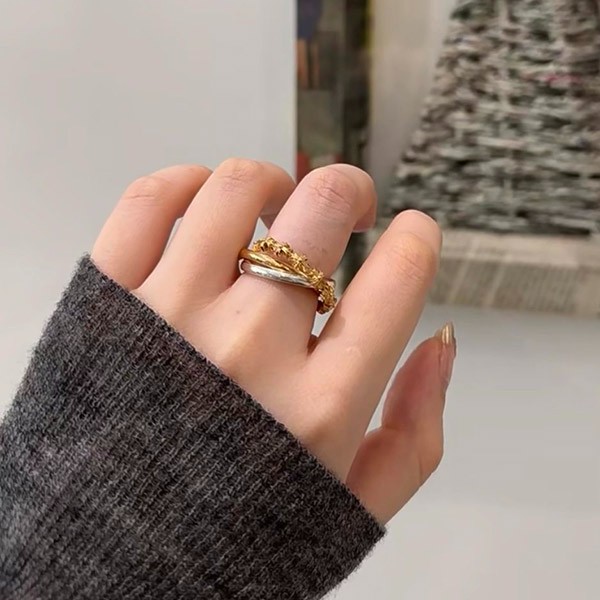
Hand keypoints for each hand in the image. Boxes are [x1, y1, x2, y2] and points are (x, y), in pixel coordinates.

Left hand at [91, 160, 454, 523]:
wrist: (110, 564)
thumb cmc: (232, 538)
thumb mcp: (351, 508)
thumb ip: (415, 430)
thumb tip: (441, 343)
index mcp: (320, 404)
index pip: (397, 279)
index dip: (416, 237)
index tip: (410, 233)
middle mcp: (249, 350)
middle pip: (321, 210)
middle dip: (349, 191)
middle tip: (346, 207)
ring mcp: (172, 318)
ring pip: (238, 189)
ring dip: (271, 183)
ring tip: (274, 205)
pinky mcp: (107, 302)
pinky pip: (151, 201)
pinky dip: (187, 182)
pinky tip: (205, 202)